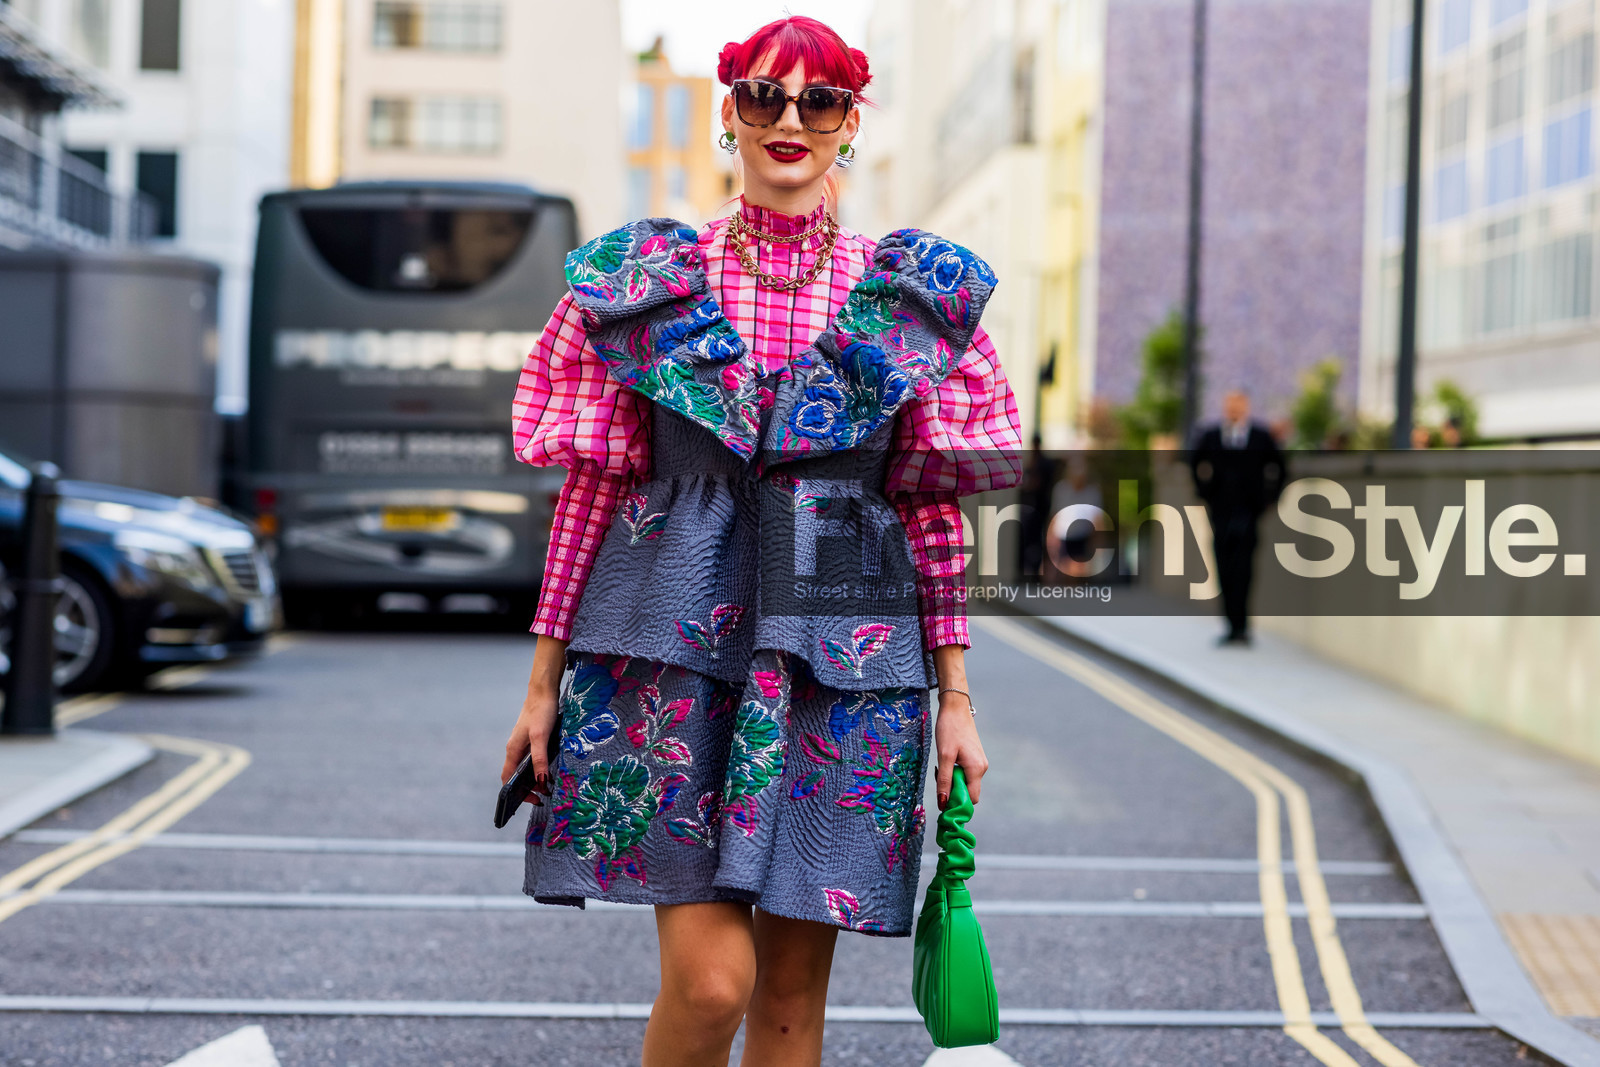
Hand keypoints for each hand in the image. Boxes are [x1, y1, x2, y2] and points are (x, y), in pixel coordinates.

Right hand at [503, 680, 559, 805]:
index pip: (507, 778)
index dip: (515, 793)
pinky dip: (537, 768)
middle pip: (515, 775)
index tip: (532, 799)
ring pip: (523, 767)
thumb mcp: (541, 737)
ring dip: (533, 778)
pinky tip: (548, 769)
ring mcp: (523, 743)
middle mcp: (515, 749)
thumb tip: (540, 780)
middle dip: (526, 788)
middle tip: (542, 796)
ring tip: (546, 786)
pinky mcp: (532, 739)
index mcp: (512, 750)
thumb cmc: (541, 712)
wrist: (544, 691)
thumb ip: (539, 759)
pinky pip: (531, 759)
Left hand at [933, 689, 986, 808]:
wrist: (955, 708)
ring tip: (941, 766)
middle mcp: (982, 768)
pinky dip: (955, 772)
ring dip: (952, 780)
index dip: (957, 802)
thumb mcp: (944, 756)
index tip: (942, 797)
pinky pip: (965, 773)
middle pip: (968, 791)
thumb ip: (944, 781)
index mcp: (976, 769)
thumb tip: (942, 804)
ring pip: (966, 782)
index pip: (971, 799)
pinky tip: (946, 761)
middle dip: (952, 790)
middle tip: (938, 776)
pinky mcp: (975, 758)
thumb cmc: (949, 729)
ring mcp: (979, 763)